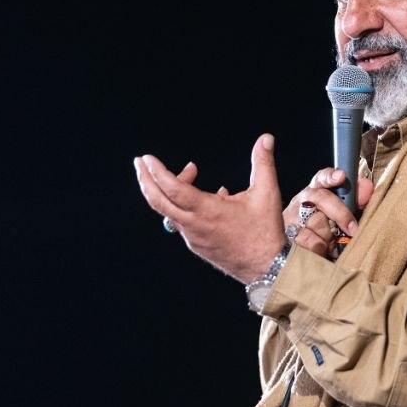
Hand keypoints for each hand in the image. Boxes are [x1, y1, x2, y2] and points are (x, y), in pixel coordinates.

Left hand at [133, 133, 286, 284]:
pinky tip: (204, 195)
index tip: (147, 158)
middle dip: (146, 180)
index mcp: (207, 211)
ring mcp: (192, 237)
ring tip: (190, 171)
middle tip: (139, 162)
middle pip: (158, 202)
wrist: (266, 268)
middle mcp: (194, 225)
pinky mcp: (196, 244)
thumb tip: (266, 138)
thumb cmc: (265, 231)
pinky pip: (181, 220)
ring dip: (171, 190)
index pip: (173, 189)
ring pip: (170, 210)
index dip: (157, 172)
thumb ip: (263, 163)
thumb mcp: (267, 193)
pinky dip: (184, 205)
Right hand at [282, 168, 373, 259]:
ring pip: (315, 223)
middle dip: (340, 214)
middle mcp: (302, 200)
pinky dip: (319, 249)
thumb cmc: (325, 231)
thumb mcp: (341, 215)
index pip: (323, 178)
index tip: (341, 176)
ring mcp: (292, 217)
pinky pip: (307, 242)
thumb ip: (355, 201)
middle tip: (353, 229)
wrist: (296, 252)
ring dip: (328, 236)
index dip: (331, 176)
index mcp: (316, 191)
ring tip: (331, 243)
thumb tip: (368, 187)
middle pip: (321, 198)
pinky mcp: (286, 234)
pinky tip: (321, 252)